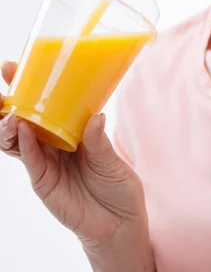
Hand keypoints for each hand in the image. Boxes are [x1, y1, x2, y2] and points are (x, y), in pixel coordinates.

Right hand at [0, 60, 153, 264]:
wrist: (120, 223)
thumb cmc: (117, 186)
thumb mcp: (112, 160)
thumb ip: (99, 141)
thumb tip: (96, 117)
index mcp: (69, 131)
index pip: (46, 105)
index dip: (31, 87)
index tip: (19, 66)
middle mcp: (53, 143)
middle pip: (25, 117)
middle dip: (12, 98)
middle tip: (8, 78)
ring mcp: (46, 162)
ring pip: (18, 138)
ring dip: (11, 122)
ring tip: (12, 110)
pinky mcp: (43, 181)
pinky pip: (29, 159)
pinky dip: (23, 144)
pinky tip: (21, 130)